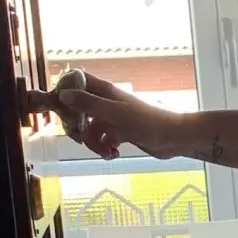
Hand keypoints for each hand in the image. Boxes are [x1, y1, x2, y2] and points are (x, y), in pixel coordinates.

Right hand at [54, 75, 181, 160]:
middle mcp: (104, 101)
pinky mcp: (119, 132)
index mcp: (102, 90)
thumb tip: (63, 95)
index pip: (72, 83)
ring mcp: (111, 117)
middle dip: (76, 127)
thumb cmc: (147, 122)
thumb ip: (89, 104)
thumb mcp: (115, 113)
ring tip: (105, 151)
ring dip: (92, 142)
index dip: (63, 96)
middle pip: (76, 109)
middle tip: (82, 139)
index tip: (65, 114)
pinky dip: (104, 148)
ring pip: (88, 129)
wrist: (175, 138)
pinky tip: (113, 154)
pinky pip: (102, 140)